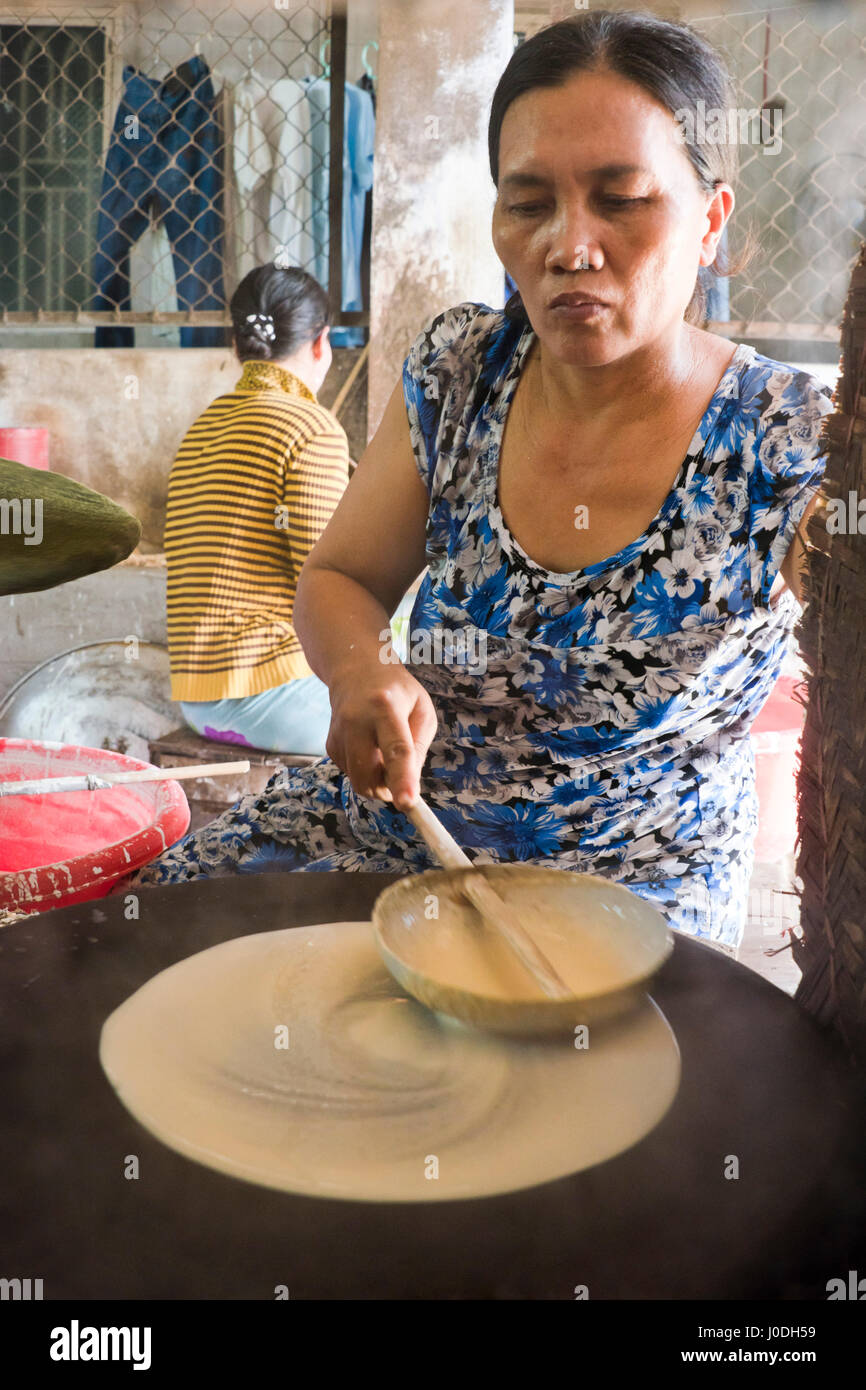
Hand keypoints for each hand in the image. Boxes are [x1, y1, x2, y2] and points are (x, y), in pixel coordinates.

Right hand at [326, 658, 437, 810]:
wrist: (355, 671)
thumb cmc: (397, 692)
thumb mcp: (422, 709)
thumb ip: (419, 747)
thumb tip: (408, 786)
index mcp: (386, 707)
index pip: (396, 749)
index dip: (402, 779)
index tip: (408, 803)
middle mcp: (356, 721)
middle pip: (369, 776)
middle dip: (388, 790)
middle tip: (402, 780)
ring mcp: (338, 734)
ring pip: (360, 782)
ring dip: (378, 781)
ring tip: (385, 752)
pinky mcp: (330, 746)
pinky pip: (352, 775)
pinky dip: (366, 771)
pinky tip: (370, 747)